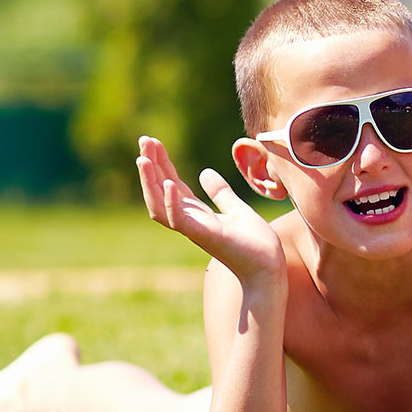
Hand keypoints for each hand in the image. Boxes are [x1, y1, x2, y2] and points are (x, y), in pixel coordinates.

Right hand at [137, 136, 285, 288]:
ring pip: (159, 205)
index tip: (153, 142)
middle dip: (151, 166)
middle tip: (143, 141)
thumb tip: (204, 173)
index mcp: (197, 213)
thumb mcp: (237, 210)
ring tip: (143, 159)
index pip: (171, 183)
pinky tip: (170, 183)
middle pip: (160, 190)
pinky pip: (180, 219)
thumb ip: (220, 193)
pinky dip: (172, 202)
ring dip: (150, 182)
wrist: (268, 270)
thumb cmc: (255, 245)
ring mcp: (194, 229)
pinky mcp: (204, 236)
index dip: (162, 163)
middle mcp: (190, 221)